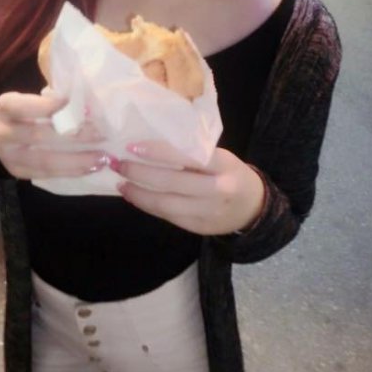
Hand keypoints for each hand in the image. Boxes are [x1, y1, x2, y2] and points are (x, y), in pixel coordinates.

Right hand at [0, 92, 110, 179]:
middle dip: (72, 136)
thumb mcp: (25, 98)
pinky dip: (70, 171)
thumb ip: (49, 100)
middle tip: (100, 134)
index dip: (46, 105)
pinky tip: (91, 168)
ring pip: (44, 161)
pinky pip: (46, 174)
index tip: (72, 102)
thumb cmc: (20, 112)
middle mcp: (3, 133)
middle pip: (38, 136)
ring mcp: (9, 157)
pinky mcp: (18, 173)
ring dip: (76, 160)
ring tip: (101, 158)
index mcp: (4, 108)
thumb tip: (86, 102)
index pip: (23, 107)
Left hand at [115, 141, 265, 234]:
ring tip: (121, 182)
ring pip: (166, 204)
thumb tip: (150, 143)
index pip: (188, 156)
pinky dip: (148, 206)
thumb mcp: (220, 157)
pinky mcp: (198, 228)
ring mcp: (208, 212)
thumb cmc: (230, 174)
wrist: (253, 208)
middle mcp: (217, 189)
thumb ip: (193, 153)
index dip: (159, 152)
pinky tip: (133, 196)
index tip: (134, 146)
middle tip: (119, 164)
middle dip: (141, 173)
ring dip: (139, 194)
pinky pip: (168, 216)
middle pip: (173, 182)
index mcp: (224, 165)